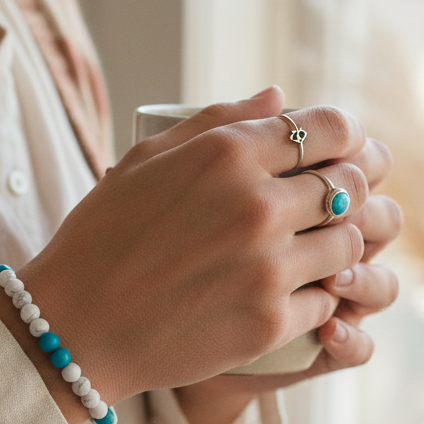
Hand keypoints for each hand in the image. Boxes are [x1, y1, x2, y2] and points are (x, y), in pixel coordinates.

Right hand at [0, 86, 371, 423]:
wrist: (75, 327)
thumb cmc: (101, 239)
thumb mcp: (144, 161)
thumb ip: (216, 121)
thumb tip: (278, 96)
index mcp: (227, 154)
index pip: (330, 128)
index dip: (343, 138)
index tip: (335, 153)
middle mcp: (257, 205)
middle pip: (348, 186)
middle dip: (343, 192)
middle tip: (323, 208)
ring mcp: (267, 267)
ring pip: (349, 246)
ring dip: (334, 247)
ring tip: (305, 254)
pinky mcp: (268, 323)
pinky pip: (326, 302)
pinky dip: (312, 299)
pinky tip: (282, 296)